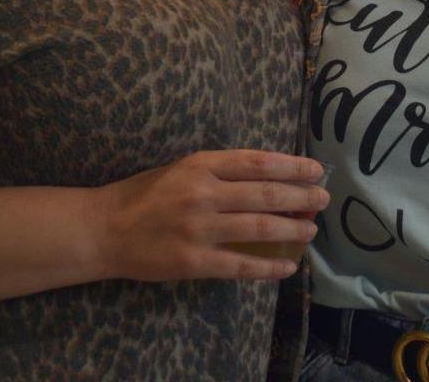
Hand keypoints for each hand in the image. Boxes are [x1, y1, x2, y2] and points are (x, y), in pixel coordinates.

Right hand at [92, 150, 329, 282]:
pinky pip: (240, 265)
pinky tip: (288, 266)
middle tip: (323, 199)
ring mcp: (199, 229)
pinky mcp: (192, 262)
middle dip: (301, 197)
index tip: (316, 170)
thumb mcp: (185, 167)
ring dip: (292, 229)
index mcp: (203, 164)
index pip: (259, 162)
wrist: (105, 228)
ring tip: (311, 230)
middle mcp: (204, 193)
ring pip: (259, 228)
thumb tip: (272, 176)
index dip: (292, 166)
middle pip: (266, 194)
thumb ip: (223, 170)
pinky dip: (268, 267)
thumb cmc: (148, 193)